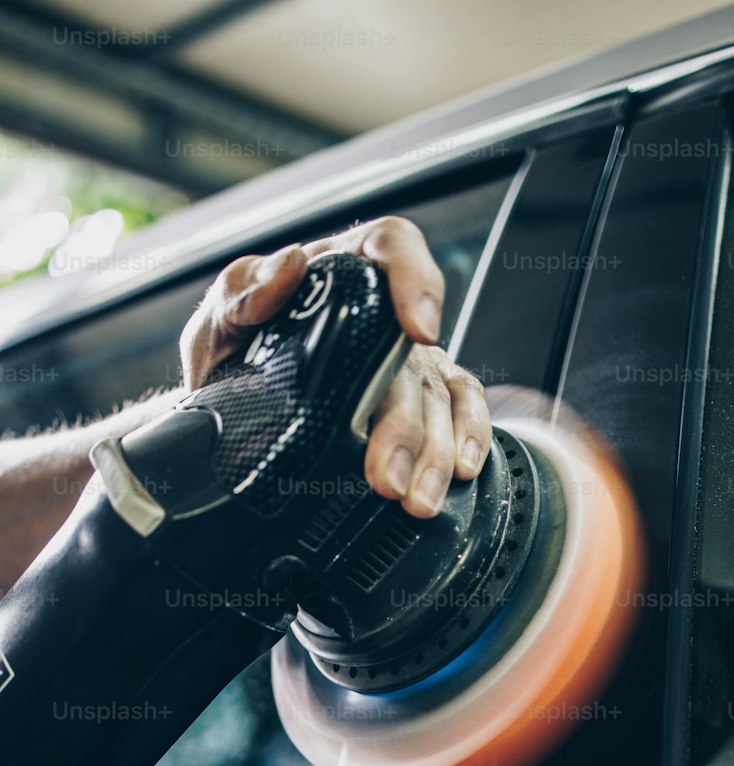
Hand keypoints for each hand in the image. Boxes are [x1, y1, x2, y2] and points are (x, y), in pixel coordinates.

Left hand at [179, 216, 491, 518]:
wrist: (226, 426)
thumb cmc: (227, 365)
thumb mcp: (214, 325)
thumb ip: (239, 294)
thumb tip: (286, 268)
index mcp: (333, 275)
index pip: (389, 247)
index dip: (413, 279)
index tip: (418, 328)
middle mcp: (377, 314)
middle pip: (414, 354)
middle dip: (405, 422)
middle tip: (386, 474)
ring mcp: (403, 358)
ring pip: (438, 395)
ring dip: (433, 451)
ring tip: (415, 497)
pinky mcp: (419, 397)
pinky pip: (460, 406)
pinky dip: (468, 437)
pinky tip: (460, 469)